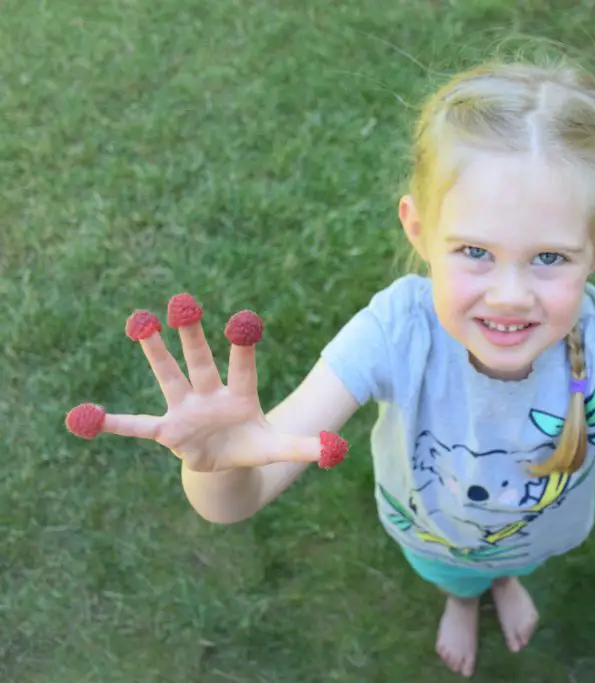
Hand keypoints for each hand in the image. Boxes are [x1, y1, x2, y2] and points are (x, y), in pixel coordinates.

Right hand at [64, 293, 347, 471]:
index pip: (243, 367)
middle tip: (183, 302)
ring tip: (138, 321)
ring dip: (155, 352)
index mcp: (242, 395)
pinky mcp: (168, 431)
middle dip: (192, 336)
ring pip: (168, 376)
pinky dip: (113, 424)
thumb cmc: (253, 445)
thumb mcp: (280, 450)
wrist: (228, 462)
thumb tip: (337, 450)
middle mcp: (210, 394)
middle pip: (200, 361)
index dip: (243, 347)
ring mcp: (186, 409)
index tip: (243, 320)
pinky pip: (137, 426)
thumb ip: (306, 447)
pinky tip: (84, 418)